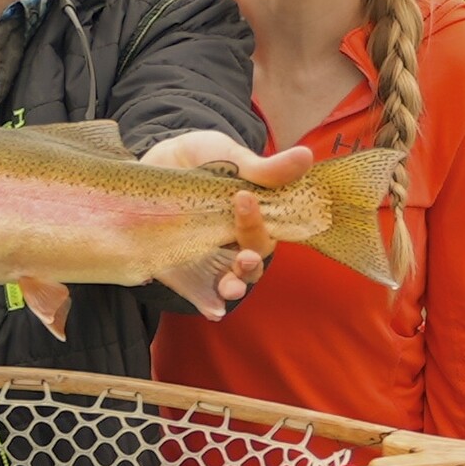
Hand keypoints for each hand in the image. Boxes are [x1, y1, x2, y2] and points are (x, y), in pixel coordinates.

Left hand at [138, 132, 312, 305]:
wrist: (158, 159)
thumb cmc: (204, 158)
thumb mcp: (231, 157)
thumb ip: (263, 168)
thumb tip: (306, 155)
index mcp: (253, 217)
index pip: (267, 231)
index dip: (260, 224)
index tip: (244, 199)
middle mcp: (235, 241)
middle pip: (252, 262)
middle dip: (250, 264)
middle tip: (243, 257)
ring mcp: (210, 255)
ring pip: (231, 281)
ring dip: (234, 287)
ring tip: (231, 288)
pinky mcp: (182, 265)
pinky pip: (197, 291)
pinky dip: (206, 304)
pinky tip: (210, 310)